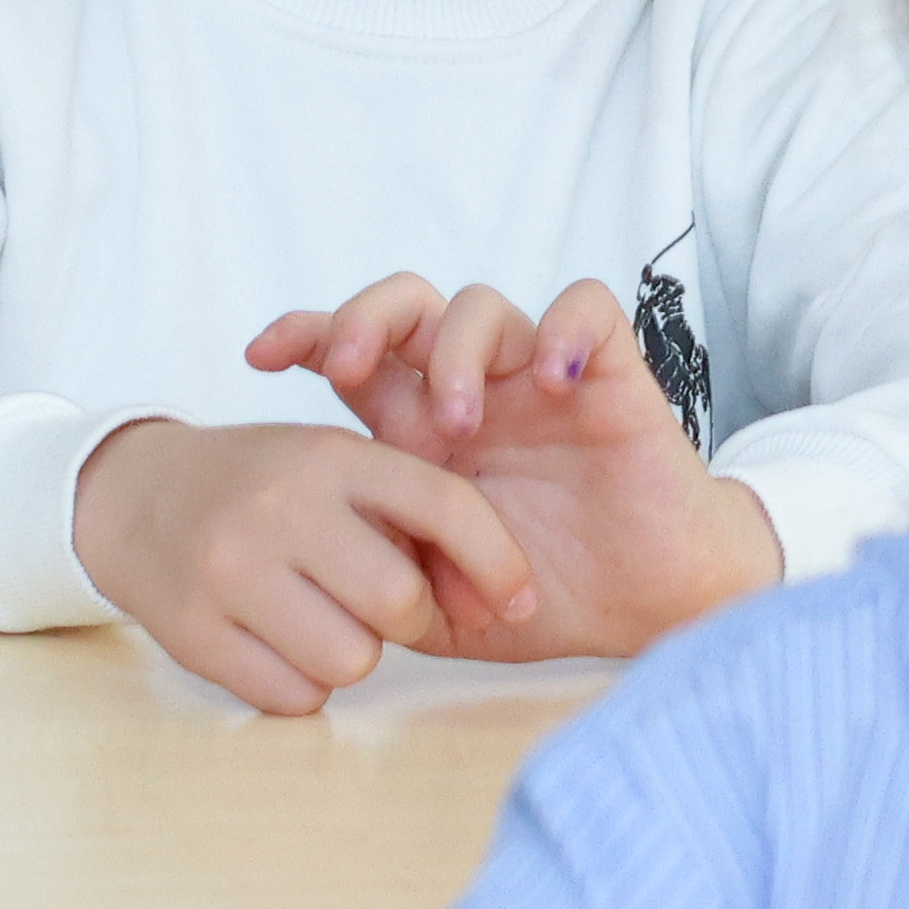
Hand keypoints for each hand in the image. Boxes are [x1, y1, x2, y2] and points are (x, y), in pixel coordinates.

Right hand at [71, 416, 540, 713]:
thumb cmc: (267, 486)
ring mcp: (229, 570)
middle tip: (384, 607)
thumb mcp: (336, 465)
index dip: (498, 561)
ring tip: (324, 620)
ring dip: (354, 654)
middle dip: (410, 619)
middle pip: (399, 601)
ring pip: (350, 659)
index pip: (443, 505)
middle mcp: (280, 505)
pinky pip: (294, 697)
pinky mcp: (193, 631)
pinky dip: (303, 685)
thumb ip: (414, 514)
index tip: (518, 601)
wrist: (138, 497)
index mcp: (331, 454)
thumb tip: (505, 603)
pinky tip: (280, 644)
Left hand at [263, 275, 783, 662]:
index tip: (258, 358)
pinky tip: (554, 381)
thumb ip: (381, 582)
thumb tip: (318, 565)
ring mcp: (539, 378)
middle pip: (406, 304)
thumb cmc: (548, 594)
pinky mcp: (608, 374)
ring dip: (455, 351)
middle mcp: (475, 391)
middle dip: (366, 318)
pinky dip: (565, 329)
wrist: (650, 605)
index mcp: (425, 434)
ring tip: (461, 420)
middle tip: (350, 368)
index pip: (355, 356)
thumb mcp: (439, 606)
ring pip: (482, 303)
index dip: (305, 336)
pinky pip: (588, 309)